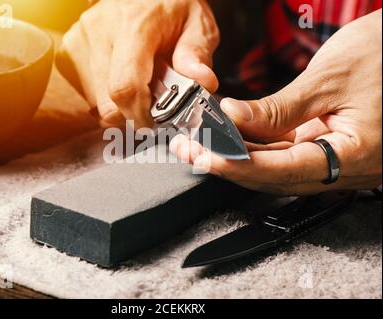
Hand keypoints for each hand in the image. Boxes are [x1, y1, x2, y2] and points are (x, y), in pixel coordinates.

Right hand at [57, 0, 219, 127]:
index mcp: (133, 25)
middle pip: (108, 102)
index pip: (126, 86)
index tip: (152, 124)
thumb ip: (197, 53)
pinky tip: (120, 76)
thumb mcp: (195, 21)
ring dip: (119, 104)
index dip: (139, 115)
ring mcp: (79, 42)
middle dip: (131, 114)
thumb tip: (203, 83)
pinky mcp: (69, 52)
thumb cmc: (169, 4)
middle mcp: (99, 32)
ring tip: (138, 82)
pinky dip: (106, 95)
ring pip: (96, 102)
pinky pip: (87, 93)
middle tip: (151, 104)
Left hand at [170, 10, 381, 194]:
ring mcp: (334, 158)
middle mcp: (346, 166)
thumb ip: (279, 108)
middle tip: (193, 152)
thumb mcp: (328, 79)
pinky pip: (285, 152)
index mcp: (355, 155)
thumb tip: (234, 118)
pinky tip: (229, 136)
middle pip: (276, 175)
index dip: (241, 166)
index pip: (284, 170)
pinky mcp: (325, 145)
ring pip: (276, 166)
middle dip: (230, 164)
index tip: (207, 158)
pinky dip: (256, 145)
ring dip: (238, 155)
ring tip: (201, 143)